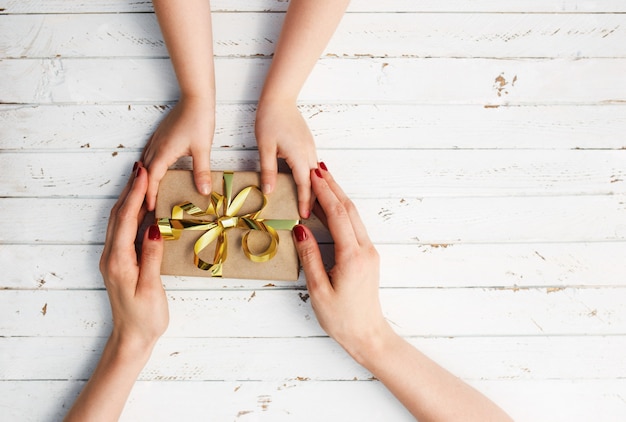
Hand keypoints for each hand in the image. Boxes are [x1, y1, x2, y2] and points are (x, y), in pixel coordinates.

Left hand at [100, 161, 167, 351]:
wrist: (132, 338)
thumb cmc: (145, 317)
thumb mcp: (151, 288)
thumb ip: (152, 257)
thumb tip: (154, 227)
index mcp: (119, 260)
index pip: (126, 219)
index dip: (135, 194)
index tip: (144, 173)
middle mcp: (111, 256)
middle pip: (118, 214)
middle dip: (130, 189)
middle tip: (143, 167)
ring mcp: (113, 258)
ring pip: (118, 220)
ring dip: (128, 198)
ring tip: (141, 179)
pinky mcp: (119, 262)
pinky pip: (122, 230)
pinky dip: (130, 212)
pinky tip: (141, 206)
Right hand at [142, 97, 214, 210]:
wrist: (195, 98)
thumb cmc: (199, 120)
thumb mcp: (202, 149)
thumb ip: (202, 171)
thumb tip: (203, 191)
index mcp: (163, 153)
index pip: (153, 179)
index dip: (150, 195)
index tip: (150, 209)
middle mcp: (156, 146)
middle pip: (145, 173)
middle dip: (144, 190)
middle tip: (146, 206)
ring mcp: (156, 140)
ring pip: (145, 163)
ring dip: (145, 178)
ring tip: (147, 192)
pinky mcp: (160, 135)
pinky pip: (149, 154)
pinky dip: (148, 166)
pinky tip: (153, 169)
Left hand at [255, 99, 317, 218]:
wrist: (279, 98)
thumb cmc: (270, 120)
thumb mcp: (265, 148)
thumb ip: (268, 171)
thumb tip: (269, 191)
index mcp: (299, 156)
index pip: (305, 185)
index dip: (305, 202)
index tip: (304, 215)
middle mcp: (309, 153)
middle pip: (315, 181)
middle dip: (315, 198)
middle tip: (312, 214)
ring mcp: (311, 147)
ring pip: (316, 173)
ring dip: (315, 188)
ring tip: (311, 202)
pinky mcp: (309, 142)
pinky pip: (314, 164)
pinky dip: (313, 176)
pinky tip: (308, 181)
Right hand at [292, 165, 512, 421]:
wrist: (368, 334)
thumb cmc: (341, 318)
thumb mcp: (318, 289)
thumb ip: (310, 256)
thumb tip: (300, 228)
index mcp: (352, 255)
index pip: (337, 215)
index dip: (325, 193)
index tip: (313, 175)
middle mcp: (364, 249)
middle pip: (348, 209)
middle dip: (333, 187)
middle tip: (318, 168)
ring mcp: (369, 252)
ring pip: (354, 216)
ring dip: (338, 196)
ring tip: (324, 179)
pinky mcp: (367, 257)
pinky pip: (355, 226)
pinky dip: (342, 210)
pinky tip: (332, 205)